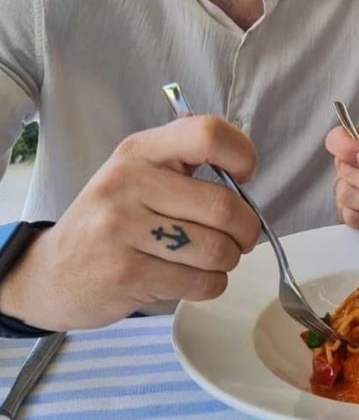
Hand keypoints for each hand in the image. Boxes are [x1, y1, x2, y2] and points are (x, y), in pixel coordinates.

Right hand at [0, 116, 260, 329]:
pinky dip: (211, 285)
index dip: (241, 154)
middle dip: (246, 229)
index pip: (207, 134)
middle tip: (240, 237)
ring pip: (217, 250)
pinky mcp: (126, 274)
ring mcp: (122, 229)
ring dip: (229, 260)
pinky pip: (200, 283)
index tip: (245, 175)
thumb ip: (184, 163)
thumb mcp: (136, 174)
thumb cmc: (110, 220)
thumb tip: (245, 171)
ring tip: (214, 259)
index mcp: (139, 151)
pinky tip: (193, 278)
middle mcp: (128, 183)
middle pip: (223, 206)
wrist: (50, 273)